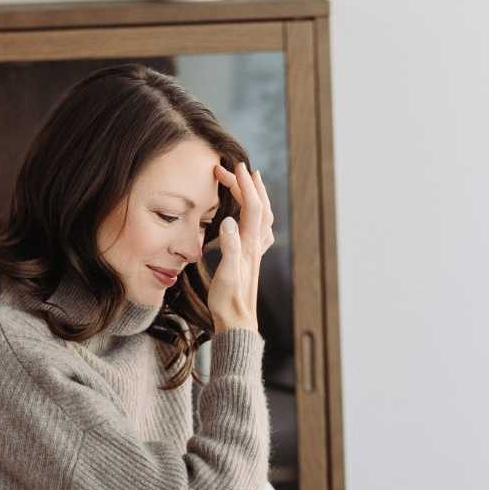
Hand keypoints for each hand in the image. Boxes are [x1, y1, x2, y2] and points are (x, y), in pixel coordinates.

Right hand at [203, 160, 273, 331]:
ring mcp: (255, 252)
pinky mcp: (252, 259)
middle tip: (234, 168)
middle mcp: (255, 245)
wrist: (237, 322)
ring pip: (263, 216)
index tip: (232, 167)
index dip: (243, 185)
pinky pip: (261, 230)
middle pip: (258, 206)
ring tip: (252, 180)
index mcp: (249, 245)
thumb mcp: (225, 274)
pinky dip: (259, 214)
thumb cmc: (228, 301)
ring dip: (258, 195)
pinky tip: (254, 216)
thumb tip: (228, 220)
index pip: (250, 206)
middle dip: (248, 184)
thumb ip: (228, 247)